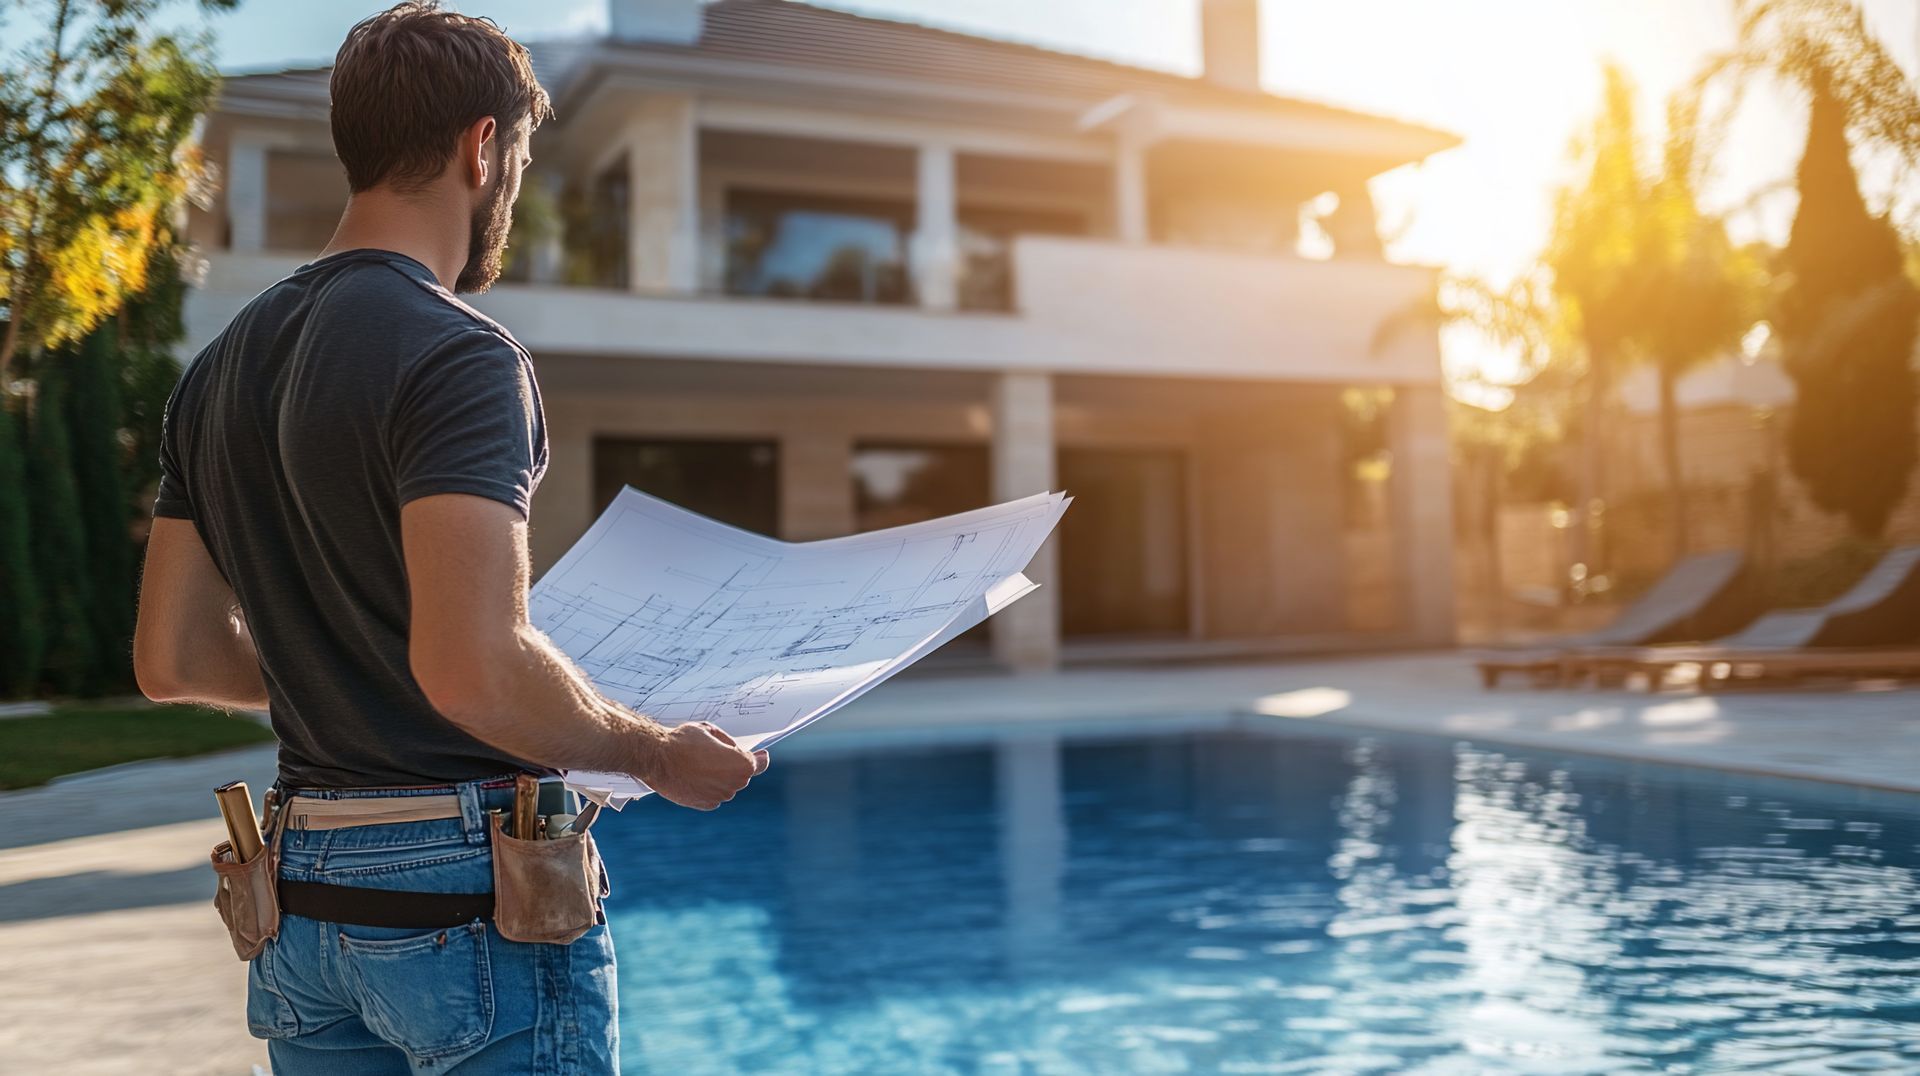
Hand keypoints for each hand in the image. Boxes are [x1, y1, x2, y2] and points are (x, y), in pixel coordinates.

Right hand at [641, 722, 768, 810]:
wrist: (657, 759)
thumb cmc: (683, 741)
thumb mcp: (710, 730)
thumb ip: (727, 742)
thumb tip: (733, 750)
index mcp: (741, 764)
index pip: (759, 764)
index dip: (761, 758)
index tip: (762, 755)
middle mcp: (733, 784)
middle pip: (741, 775)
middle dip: (733, 765)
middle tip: (716, 754)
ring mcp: (719, 796)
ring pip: (726, 786)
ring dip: (719, 777)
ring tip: (700, 764)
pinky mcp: (704, 805)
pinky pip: (713, 795)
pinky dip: (708, 788)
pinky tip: (695, 776)